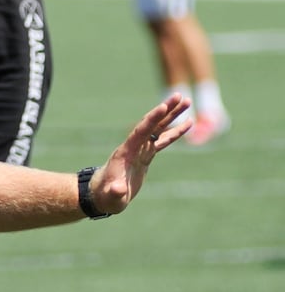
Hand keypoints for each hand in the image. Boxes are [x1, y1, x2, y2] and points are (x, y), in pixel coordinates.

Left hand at [88, 94, 193, 215]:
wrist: (103, 196)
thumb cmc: (106, 196)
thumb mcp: (112, 196)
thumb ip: (115, 191)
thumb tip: (118, 189)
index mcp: (126, 152)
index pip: (141, 131)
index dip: (152, 119)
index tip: (163, 106)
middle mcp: (134, 147)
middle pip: (151, 124)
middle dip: (165, 110)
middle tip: (180, 95)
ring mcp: (141, 150)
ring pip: (159, 129)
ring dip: (172, 116)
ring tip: (187, 101)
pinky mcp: (147, 156)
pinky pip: (163, 140)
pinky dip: (175, 132)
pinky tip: (188, 123)